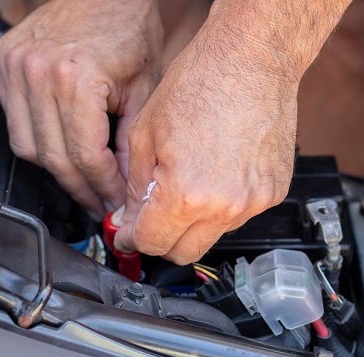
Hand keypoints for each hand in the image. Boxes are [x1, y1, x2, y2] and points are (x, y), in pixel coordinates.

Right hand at [0, 0, 162, 216]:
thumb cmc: (129, 30)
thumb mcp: (143, 90)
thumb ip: (130, 142)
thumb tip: (123, 183)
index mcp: (76, 79)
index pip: (86, 156)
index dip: (102, 187)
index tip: (113, 201)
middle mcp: (38, 74)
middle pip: (55, 158)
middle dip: (80, 189)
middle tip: (98, 203)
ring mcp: (16, 69)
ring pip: (30, 149)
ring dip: (57, 172)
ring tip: (82, 182)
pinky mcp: (6, 67)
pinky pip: (18, 127)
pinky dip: (40, 147)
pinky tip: (62, 152)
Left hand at [114, 6, 301, 264]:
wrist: (252, 58)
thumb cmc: (199, 84)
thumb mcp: (144, 135)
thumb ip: (134, 189)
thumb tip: (129, 221)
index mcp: (186, 193)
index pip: (151, 242)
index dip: (133, 240)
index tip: (128, 234)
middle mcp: (225, 207)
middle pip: (183, 253)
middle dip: (160, 241)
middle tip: (149, 219)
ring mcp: (253, 202)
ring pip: (210, 238)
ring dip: (190, 226)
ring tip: (182, 190)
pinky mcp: (273, 193)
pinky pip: (236, 217)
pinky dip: (217, 209)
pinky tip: (211, 179)